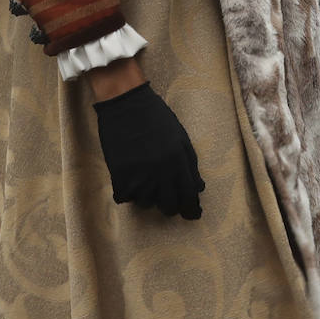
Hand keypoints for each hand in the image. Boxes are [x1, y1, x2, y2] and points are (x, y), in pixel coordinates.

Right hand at [94, 82, 204, 219]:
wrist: (126, 103)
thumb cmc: (155, 117)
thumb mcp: (180, 137)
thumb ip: (190, 164)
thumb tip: (199, 188)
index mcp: (179, 161)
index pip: (189, 196)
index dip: (191, 209)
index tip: (191, 215)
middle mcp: (162, 172)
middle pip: (169, 206)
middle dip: (169, 205)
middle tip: (165, 198)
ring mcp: (140, 176)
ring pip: (146, 203)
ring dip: (146, 196)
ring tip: (143, 179)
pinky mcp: (120, 176)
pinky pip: (125, 197)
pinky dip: (127, 191)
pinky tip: (128, 178)